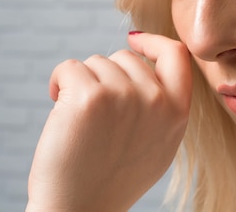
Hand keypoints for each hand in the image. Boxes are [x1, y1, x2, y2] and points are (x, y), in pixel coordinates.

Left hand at [26, 32, 192, 211]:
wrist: (79, 211)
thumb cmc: (113, 178)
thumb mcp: (159, 144)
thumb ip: (163, 104)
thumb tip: (147, 62)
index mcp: (177, 113)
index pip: (176, 54)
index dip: (154, 42)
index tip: (134, 40)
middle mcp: (155, 101)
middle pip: (125, 58)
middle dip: (105, 77)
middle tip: (97, 115)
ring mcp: (123, 96)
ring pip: (96, 62)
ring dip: (82, 84)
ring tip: (81, 122)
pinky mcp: (88, 97)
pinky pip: (69, 67)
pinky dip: (58, 83)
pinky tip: (59, 110)